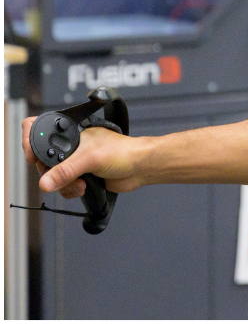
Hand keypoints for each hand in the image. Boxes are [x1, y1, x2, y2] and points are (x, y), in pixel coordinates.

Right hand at [20, 115, 143, 198]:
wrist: (141, 168)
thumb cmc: (123, 152)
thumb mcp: (90, 158)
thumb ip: (66, 171)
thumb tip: (45, 182)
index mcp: (71, 134)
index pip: (39, 132)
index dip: (30, 144)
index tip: (33, 159)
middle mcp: (70, 147)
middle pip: (43, 162)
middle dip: (53, 173)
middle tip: (65, 175)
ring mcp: (75, 162)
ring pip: (53, 177)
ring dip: (65, 185)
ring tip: (81, 183)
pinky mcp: (81, 176)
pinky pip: (64, 187)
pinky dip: (71, 191)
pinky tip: (85, 187)